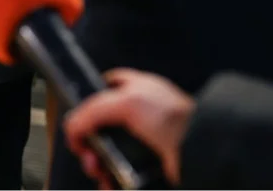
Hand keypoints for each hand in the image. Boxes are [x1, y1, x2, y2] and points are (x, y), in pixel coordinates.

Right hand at [64, 68, 193, 187]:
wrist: (200, 149)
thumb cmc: (173, 117)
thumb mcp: (125, 102)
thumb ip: (91, 111)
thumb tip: (72, 129)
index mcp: (134, 90)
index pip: (100, 93)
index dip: (85, 108)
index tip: (78, 126)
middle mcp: (137, 115)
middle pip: (99, 129)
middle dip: (88, 144)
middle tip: (87, 154)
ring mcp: (142, 142)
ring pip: (107, 154)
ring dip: (96, 164)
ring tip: (98, 171)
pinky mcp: (147, 165)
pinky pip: (121, 173)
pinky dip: (110, 179)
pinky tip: (107, 183)